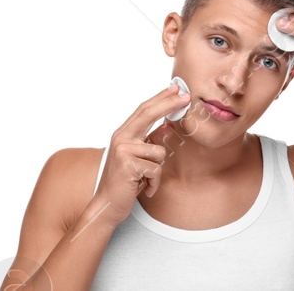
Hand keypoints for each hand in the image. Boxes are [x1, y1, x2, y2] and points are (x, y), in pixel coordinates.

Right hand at [90, 84, 187, 224]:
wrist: (107, 205)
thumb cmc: (124, 182)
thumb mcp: (137, 159)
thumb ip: (148, 143)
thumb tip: (167, 127)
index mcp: (122, 134)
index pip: (143, 110)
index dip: (160, 98)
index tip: (175, 88)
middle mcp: (121, 138)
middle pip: (148, 114)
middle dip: (169, 103)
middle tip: (186, 97)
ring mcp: (123, 150)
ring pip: (159, 152)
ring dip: (157, 171)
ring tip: (145, 180)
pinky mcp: (128, 165)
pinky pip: (156, 170)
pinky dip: (153, 183)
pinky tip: (144, 189)